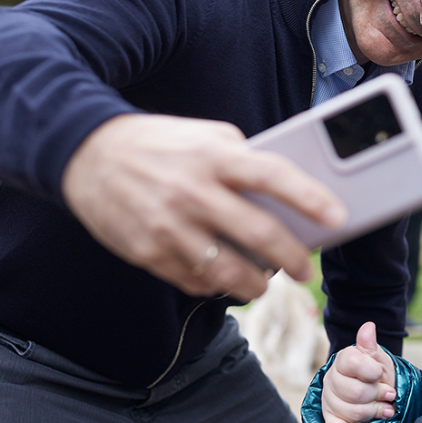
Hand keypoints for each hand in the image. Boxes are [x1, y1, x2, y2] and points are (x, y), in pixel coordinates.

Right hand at [61, 113, 345, 302]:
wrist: (83, 154)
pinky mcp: (148, 254)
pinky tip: (225, 280)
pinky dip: (217, 286)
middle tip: (305, 270)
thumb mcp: (203, 135)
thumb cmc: (158, 144)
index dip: (310, 197)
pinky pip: (196, 282)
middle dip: (293, 259)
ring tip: (266, 281)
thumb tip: (285, 195)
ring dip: (257, 284)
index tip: (338, 217)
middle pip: (259, 234)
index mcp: (213, 157)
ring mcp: (169, 228)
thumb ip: (242, 159)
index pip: (272, 176)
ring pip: (229, 272)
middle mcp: (193, 193)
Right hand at [321, 323, 396, 422]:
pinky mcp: (332, 420)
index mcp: (343, 361)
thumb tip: (369, 327)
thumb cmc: (377, 375)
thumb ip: (370, 346)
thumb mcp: (378, 358)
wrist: (375, 394)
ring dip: (374, 411)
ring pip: (352, 410)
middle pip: (355, 391)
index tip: (381, 375)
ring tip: (385, 409)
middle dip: (377, 394)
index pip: (354, 364)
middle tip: (389, 395)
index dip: (372, 372)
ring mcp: (330, 400)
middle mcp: (332, 379)